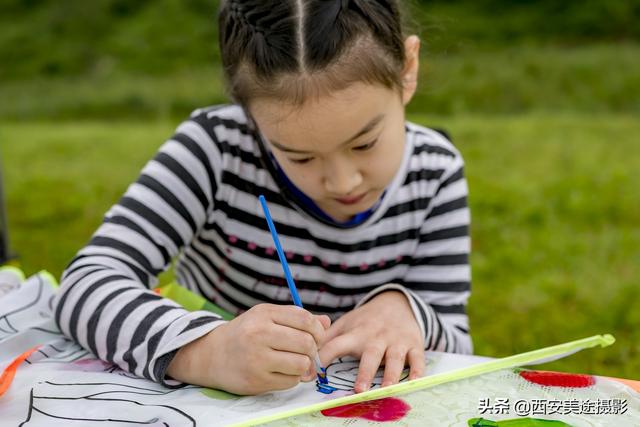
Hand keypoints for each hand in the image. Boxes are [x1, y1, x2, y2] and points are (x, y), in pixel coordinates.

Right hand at [166, 304, 329, 394]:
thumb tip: (326, 322)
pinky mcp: (256, 380)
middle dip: (313, 349)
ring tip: (296, 361)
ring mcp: (257, 359)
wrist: (212, 355)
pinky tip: (282, 371)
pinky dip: (292, 378)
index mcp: (264, 314)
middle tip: (308, 351)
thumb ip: (296, 317)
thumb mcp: (266, 316)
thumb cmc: (245, 333)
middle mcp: (259, 334)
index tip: (318, 336)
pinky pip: (290, 381)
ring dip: (304, 365)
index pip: (305, 319)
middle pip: (306, 343)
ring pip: (301, 364)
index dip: (318, 330)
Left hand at [319, 290, 424, 392]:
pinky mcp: (414, 344)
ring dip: (391, 374)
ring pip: (395, 358)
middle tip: (359, 389)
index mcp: (355, 333)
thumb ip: (327, 338)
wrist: (397, 303)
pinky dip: (418, 370)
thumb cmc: (366, 320)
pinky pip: (417, 358)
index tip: (311, 373)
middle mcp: (376, 337)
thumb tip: (304, 352)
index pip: (336, 344)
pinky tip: (415, 381)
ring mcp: (396, 341)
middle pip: (370, 354)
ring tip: (387, 389)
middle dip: (365, 372)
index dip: (323, 357)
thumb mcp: (346, 324)